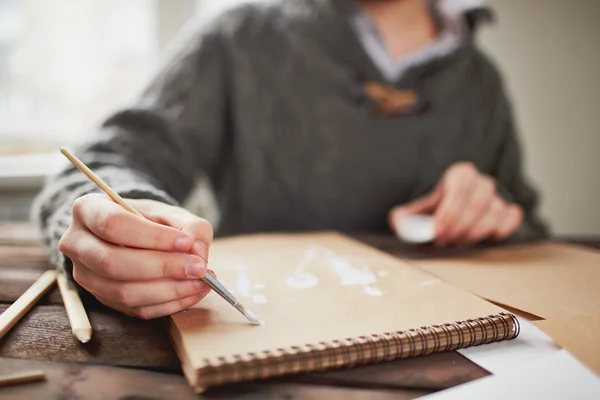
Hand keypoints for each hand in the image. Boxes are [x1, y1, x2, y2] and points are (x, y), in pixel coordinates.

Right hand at [58, 193, 213, 318]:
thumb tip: (196, 253)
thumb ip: (189, 226)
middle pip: (112, 262)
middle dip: (162, 267)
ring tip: (200, 281)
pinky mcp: (102, 299)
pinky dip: (168, 304)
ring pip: (122, 291)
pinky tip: (192, 292)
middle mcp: (76, 244)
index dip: (152, 237)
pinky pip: (135, 309)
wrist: (137, 235)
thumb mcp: (171, 213)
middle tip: (198, 267)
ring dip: (168, 290)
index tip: (186, 242)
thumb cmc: (152, 221)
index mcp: (87, 210)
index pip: (113, 224)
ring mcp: (85, 275)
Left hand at [389, 162, 522, 245]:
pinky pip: (511, 217)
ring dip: (474, 233)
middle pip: (477, 202)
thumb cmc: (432, 214)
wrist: (447, 217)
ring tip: (457, 242)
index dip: (449, 211)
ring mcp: (496, 196)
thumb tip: (400, 223)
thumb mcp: (412, 213)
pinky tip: (486, 237)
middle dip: (460, 226)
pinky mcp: (508, 211)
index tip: (437, 231)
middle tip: (444, 241)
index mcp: (459, 175)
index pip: (459, 188)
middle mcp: (480, 182)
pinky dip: (501, 228)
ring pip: (494, 213)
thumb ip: (403, 218)